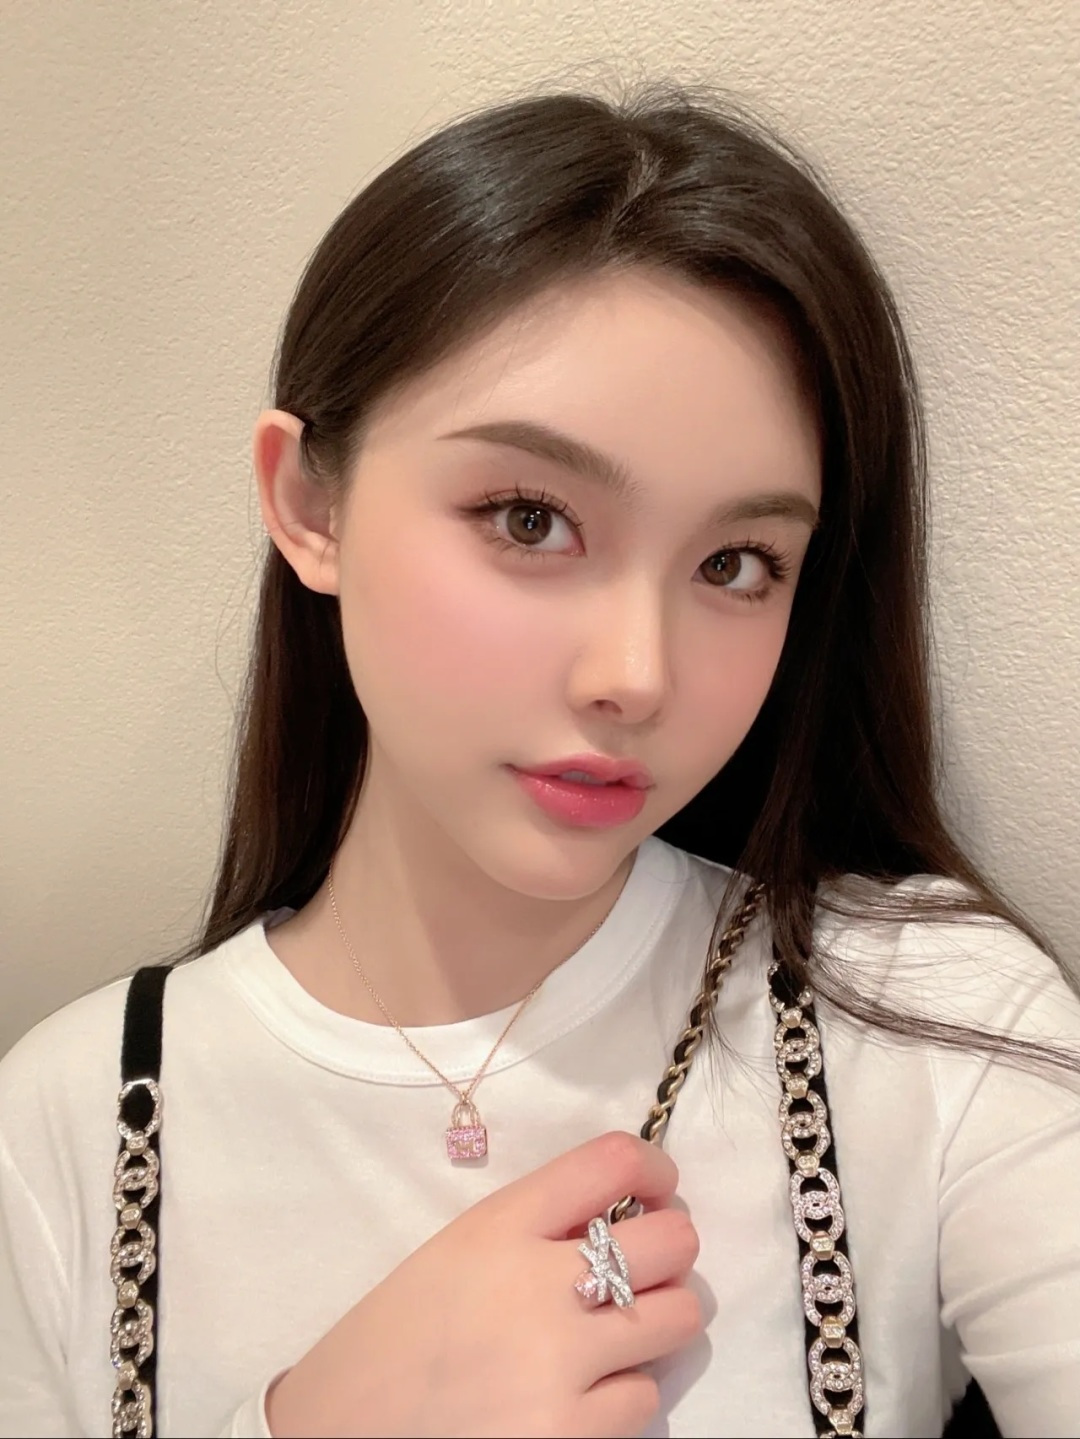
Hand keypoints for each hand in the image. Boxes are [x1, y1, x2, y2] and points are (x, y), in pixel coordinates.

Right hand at [266, 1131, 701, 1437]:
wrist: (338, 1434)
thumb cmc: (393, 1340)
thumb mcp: (455, 1252)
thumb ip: (533, 1227)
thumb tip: (617, 1217)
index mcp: (498, 1226)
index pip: (610, 1162)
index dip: (652, 1169)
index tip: (653, 1190)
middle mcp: (537, 1283)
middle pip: (673, 1241)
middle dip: (669, 1250)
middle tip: (644, 1267)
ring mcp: (559, 1364)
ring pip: (679, 1318)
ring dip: (657, 1321)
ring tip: (619, 1333)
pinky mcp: (569, 1435)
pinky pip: (645, 1399)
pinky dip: (624, 1395)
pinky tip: (581, 1394)